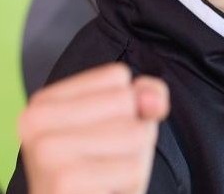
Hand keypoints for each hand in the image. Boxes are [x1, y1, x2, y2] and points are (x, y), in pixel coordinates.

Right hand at [18, 63, 169, 193]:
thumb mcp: (126, 123)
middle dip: (133, 134)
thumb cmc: (100, 174)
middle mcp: (36, 120)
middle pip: (126, 101)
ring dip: (133, 161)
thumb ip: (145, 95)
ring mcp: (47, 152)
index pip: (117, 76)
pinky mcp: (65, 182)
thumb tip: (154, 100)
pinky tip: (104, 192)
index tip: (98, 136)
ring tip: (105, 178)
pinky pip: (133, 168)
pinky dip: (130, 184)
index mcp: (43, 101)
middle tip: (103, 163)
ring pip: (135, 133)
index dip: (125, 107)